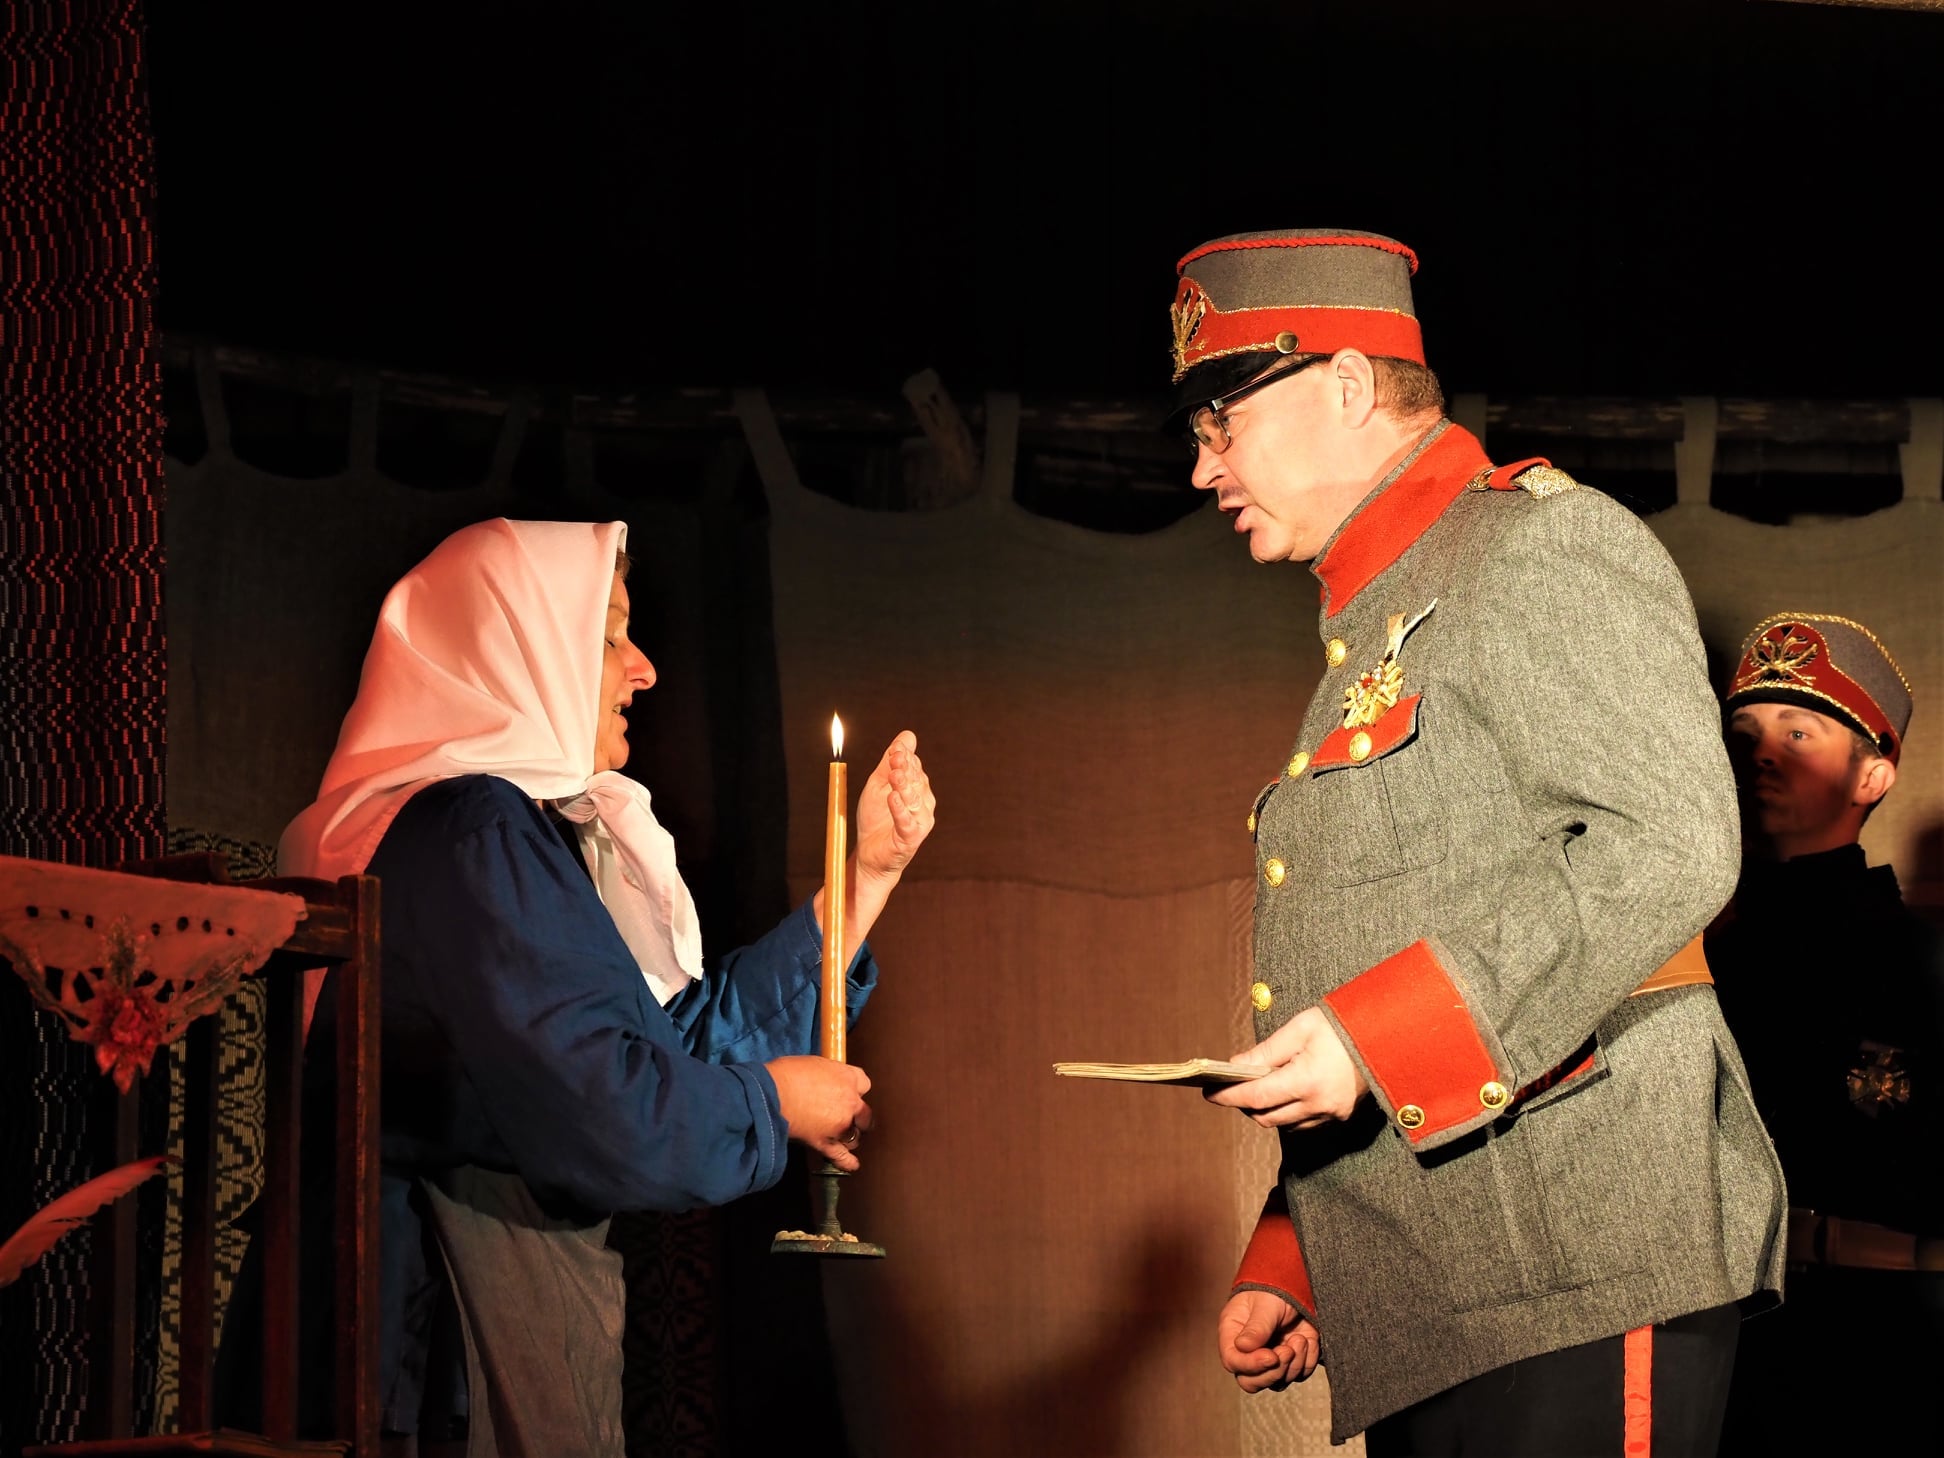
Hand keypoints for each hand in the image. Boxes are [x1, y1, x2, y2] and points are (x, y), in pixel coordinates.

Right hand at [765, 1055, 872, 1171]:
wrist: (772, 1093)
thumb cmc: (787, 1073)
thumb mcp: (812, 1064)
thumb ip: (825, 1075)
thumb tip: (822, 1082)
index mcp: (847, 1077)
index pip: (864, 1083)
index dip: (856, 1089)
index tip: (848, 1091)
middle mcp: (850, 1101)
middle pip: (866, 1113)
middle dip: (858, 1116)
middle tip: (848, 1117)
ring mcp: (840, 1125)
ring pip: (855, 1136)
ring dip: (850, 1137)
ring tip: (843, 1137)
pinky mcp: (827, 1143)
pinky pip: (842, 1156)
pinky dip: (847, 1162)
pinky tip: (852, 1164)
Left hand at [852, 731, 935, 885]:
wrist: (870, 854)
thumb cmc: (876, 819)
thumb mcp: (878, 785)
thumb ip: (890, 762)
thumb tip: (908, 735)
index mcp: (917, 788)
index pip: (914, 767)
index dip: (905, 757)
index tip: (895, 749)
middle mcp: (923, 803)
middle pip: (917, 781)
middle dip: (905, 768)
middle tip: (895, 757)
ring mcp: (919, 821)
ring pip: (914, 800)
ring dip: (904, 786)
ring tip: (894, 775)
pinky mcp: (911, 839)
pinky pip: (907, 823)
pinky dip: (900, 810)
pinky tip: (893, 799)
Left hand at [1205, 1006, 1367, 1128]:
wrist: (1386, 1034)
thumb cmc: (1342, 1025)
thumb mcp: (1300, 1029)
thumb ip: (1265, 1051)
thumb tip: (1235, 1066)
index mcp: (1307, 1081)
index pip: (1256, 1097)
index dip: (1229, 1097)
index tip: (1209, 1093)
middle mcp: (1319, 1104)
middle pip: (1268, 1117)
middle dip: (1246, 1105)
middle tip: (1232, 1087)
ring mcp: (1332, 1114)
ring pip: (1286, 1125)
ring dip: (1267, 1110)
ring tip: (1260, 1087)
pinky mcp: (1341, 1116)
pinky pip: (1304, 1124)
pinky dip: (1289, 1113)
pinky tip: (1286, 1093)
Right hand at [1217, 1289, 1319, 1391]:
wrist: (1298, 1283)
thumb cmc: (1273, 1290)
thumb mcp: (1265, 1304)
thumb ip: (1256, 1327)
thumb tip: (1242, 1347)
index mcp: (1233, 1334)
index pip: (1233, 1361)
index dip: (1251, 1365)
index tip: (1271, 1356)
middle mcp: (1249, 1352)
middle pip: (1252, 1382)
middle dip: (1273, 1372)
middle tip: (1287, 1350)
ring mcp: (1271, 1359)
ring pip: (1278, 1382)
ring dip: (1293, 1365)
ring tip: (1300, 1339)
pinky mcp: (1292, 1361)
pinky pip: (1300, 1375)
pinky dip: (1307, 1362)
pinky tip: (1307, 1340)